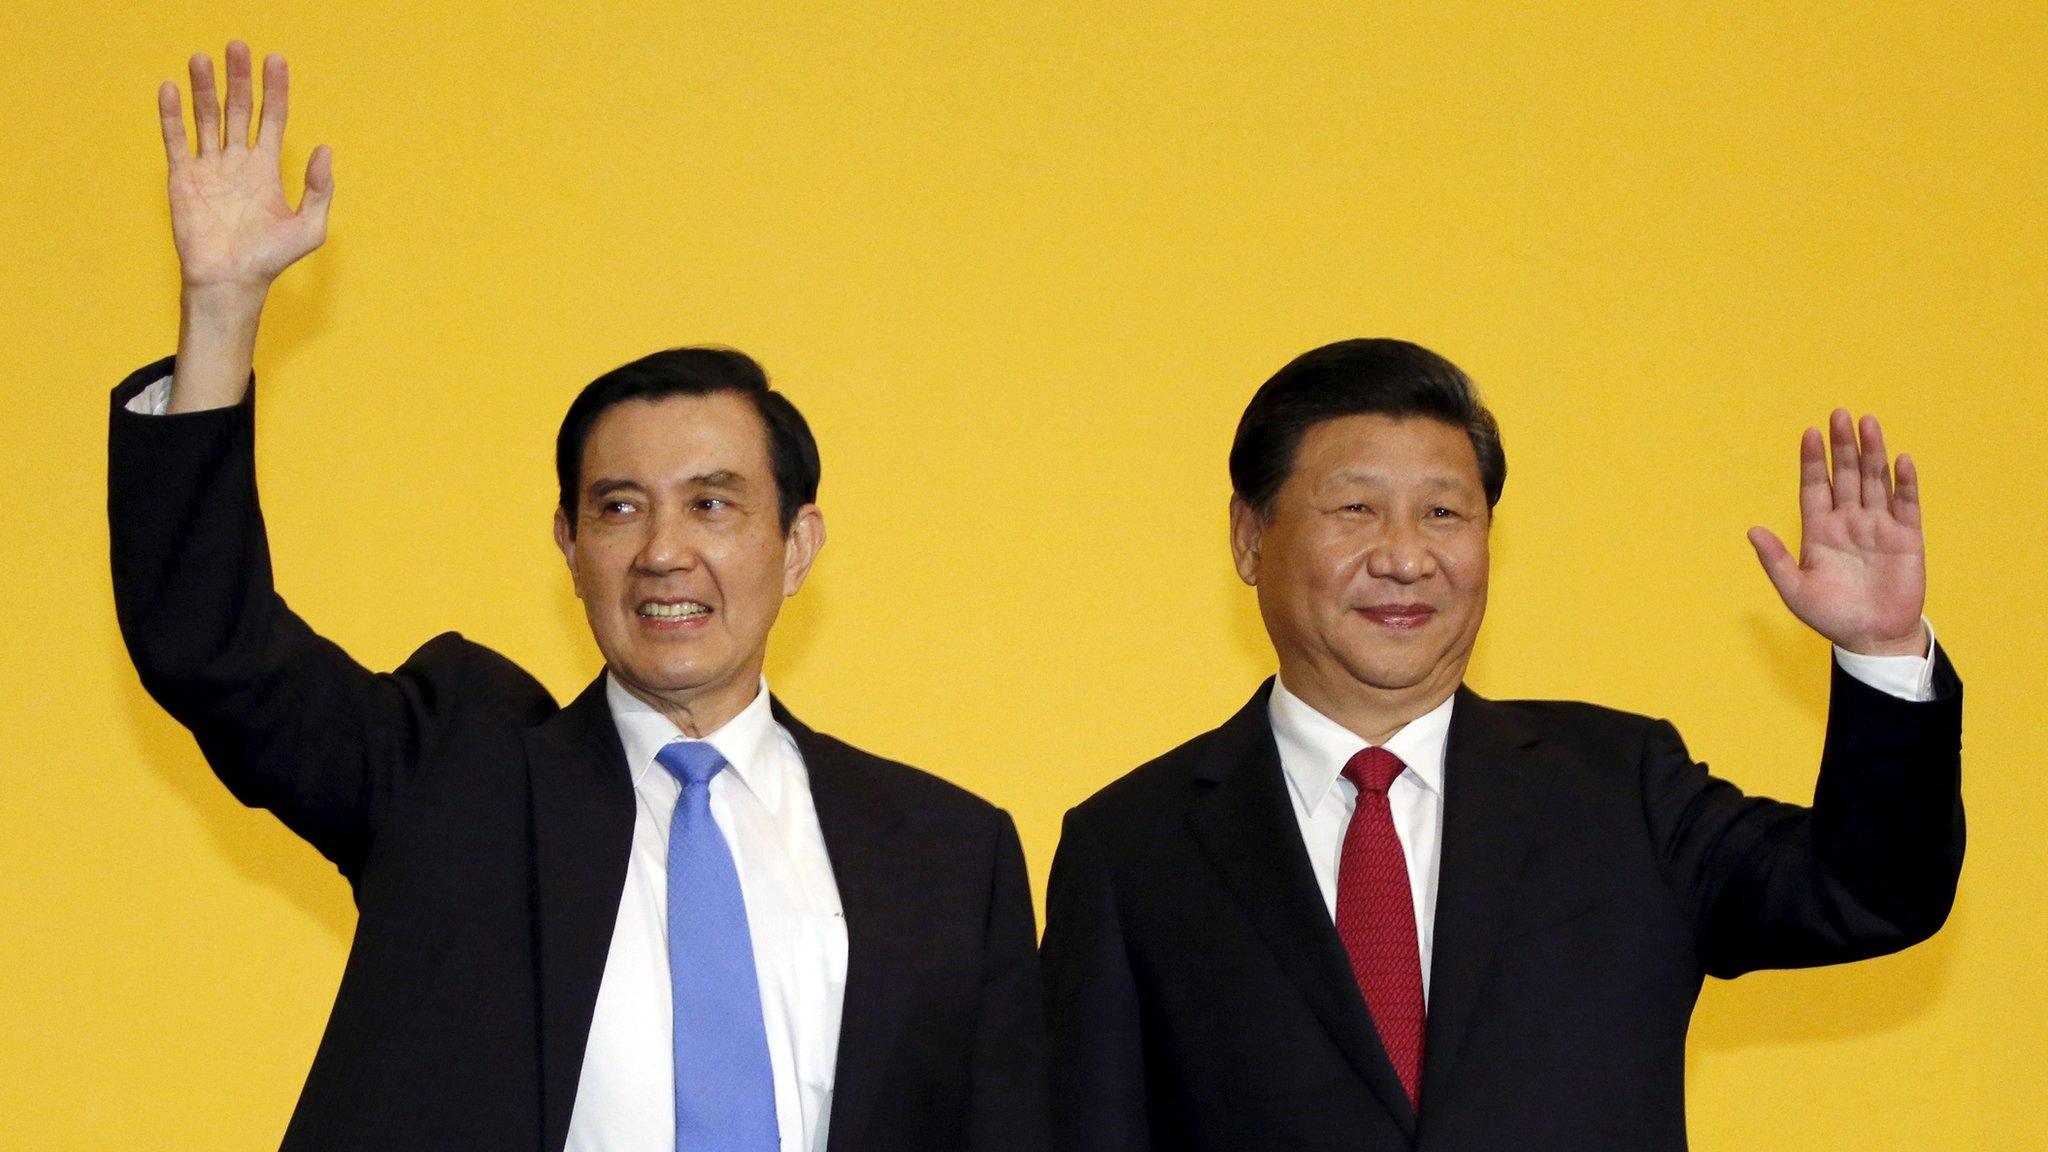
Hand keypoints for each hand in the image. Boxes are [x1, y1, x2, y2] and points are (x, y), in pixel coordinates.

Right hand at [160, 42, 330, 292]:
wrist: (231, 281)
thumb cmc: (271, 259)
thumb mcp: (310, 227)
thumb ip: (320, 189)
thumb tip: (324, 149)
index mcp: (267, 169)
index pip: (273, 118)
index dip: (275, 90)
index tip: (275, 60)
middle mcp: (237, 162)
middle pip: (238, 110)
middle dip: (239, 79)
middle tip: (237, 46)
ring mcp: (209, 168)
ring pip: (206, 118)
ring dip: (204, 88)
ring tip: (201, 58)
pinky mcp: (183, 178)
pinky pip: (176, 140)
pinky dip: (172, 116)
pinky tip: (171, 89)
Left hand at [1748, 411, 1927, 656]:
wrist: (1872, 638)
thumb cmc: (1831, 617)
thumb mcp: (1795, 591)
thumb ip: (1775, 560)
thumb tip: (1751, 530)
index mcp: (1819, 531)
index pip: (1814, 487)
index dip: (1812, 461)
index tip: (1809, 433)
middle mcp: (1848, 522)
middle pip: (1845, 476)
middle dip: (1842, 446)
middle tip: (1839, 414)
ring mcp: (1878, 527)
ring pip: (1874, 482)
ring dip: (1871, 453)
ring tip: (1867, 423)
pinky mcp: (1906, 538)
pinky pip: (1906, 504)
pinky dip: (1903, 483)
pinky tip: (1900, 460)